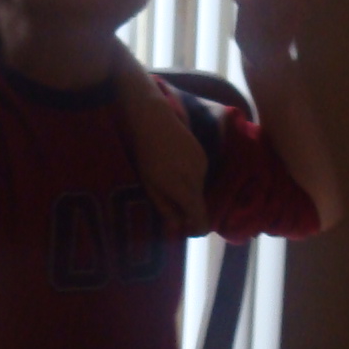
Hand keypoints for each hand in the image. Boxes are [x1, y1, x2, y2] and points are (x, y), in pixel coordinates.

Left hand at [125, 85, 210, 235]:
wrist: (153, 118)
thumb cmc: (145, 154)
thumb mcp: (150, 186)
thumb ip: (166, 209)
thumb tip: (177, 229)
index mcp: (186, 189)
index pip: (201, 220)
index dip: (194, 229)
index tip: (182, 229)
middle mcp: (200, 178)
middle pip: (200, 205)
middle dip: (187, 210)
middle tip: (167, 204)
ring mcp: (204, 164)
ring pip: (199, 189)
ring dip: (187, 192)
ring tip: (166, 180)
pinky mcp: (203, 154)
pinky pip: (199, 175)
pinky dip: (189, 178)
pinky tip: (173, 166)